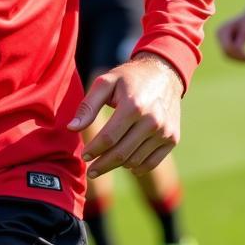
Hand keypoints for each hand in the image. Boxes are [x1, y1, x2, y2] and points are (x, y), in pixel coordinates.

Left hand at [67, 53, 181, 176]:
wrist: (164, 73)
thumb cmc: (128, 78)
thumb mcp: (105, 83)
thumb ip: (87, 106)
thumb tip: (71, 128)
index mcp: (133, 106)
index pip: (109, 138)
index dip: (94, 150)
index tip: (84, 156)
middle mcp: (152, 120)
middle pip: (121, 154)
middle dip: (102, 165)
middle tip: (90, 171)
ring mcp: (165, 131)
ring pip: (135, 161)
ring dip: (118, 165)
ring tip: (106, 161)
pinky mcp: (173, 138)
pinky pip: (152, 162)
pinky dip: (137, 167)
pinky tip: (125, 164)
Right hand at [216, 9, 244, 61]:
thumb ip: (241, 40)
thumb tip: (237, 50)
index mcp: (222, 30)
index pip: (227, 47)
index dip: (238, 54)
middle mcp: (219, 35)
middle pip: (225, 52)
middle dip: (238, 57)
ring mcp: (223, 39)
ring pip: (227, 55)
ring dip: (239, 59)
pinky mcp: (228, 42)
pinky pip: (231, 53)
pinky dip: (240, 57)